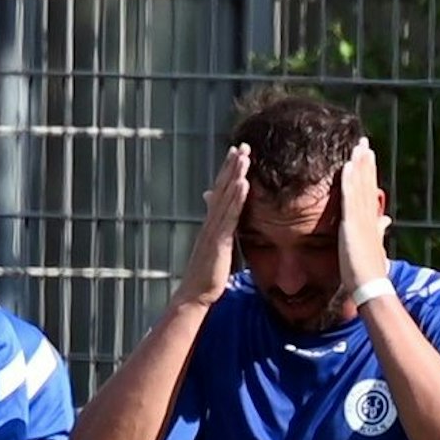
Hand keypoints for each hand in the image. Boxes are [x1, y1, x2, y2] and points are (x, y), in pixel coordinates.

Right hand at [173, 144, 249, 307]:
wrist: (195, 294)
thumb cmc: (206, 274)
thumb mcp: (215, 248)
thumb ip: (219, 231)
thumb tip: (222, 224)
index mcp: (211, 223)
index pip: (220, 192)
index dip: (228, 172)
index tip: (237, 153)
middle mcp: (210, 222)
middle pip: (222, 188)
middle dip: (232, 166)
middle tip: (242, 145)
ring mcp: (213, 230)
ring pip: (226, 198)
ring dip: (235, 175)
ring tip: (244, 156)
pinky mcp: (218, 241)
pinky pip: (230, 216)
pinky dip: (237, 199)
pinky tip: (244, 184)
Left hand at [338, 137, 390, 293]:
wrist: (370, 285)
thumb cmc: (370, 271)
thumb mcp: (375, 246)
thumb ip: (378, 230)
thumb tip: (386, 220)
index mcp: (371, 219)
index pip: (369, 190)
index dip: (369, 172)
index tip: (367, 155)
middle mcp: (368, 215)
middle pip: (367, 183)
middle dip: (366, 161)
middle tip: (364, 142)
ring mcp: (361, 218)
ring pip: (360, 186)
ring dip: (359, 165)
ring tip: (358, 146)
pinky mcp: (352, 224)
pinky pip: (350, 197)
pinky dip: (349, 181)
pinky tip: (347, 165)